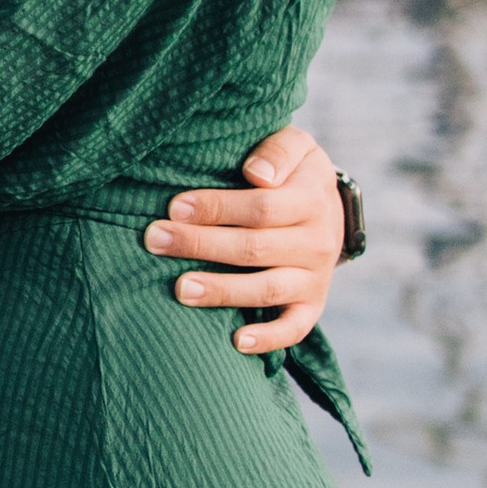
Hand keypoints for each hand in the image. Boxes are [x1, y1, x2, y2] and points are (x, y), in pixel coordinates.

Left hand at [144, 124, 346, 356]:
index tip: (174, 207)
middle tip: (155, 240)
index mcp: (311, 200)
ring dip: (222, 291)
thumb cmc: (294, 172)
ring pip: (267, 289)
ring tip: (180, 289)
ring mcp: (315, 278)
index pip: (260, 208)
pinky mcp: (312, 306)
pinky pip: (294, 328)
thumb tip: (257, 174)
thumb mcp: (296, 146)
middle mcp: (317, 242)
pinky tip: (235, 341)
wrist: (331, 208)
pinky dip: (268, 338)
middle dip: (200, 244)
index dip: (216, 208)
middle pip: (254, 248)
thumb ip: (278, 152)